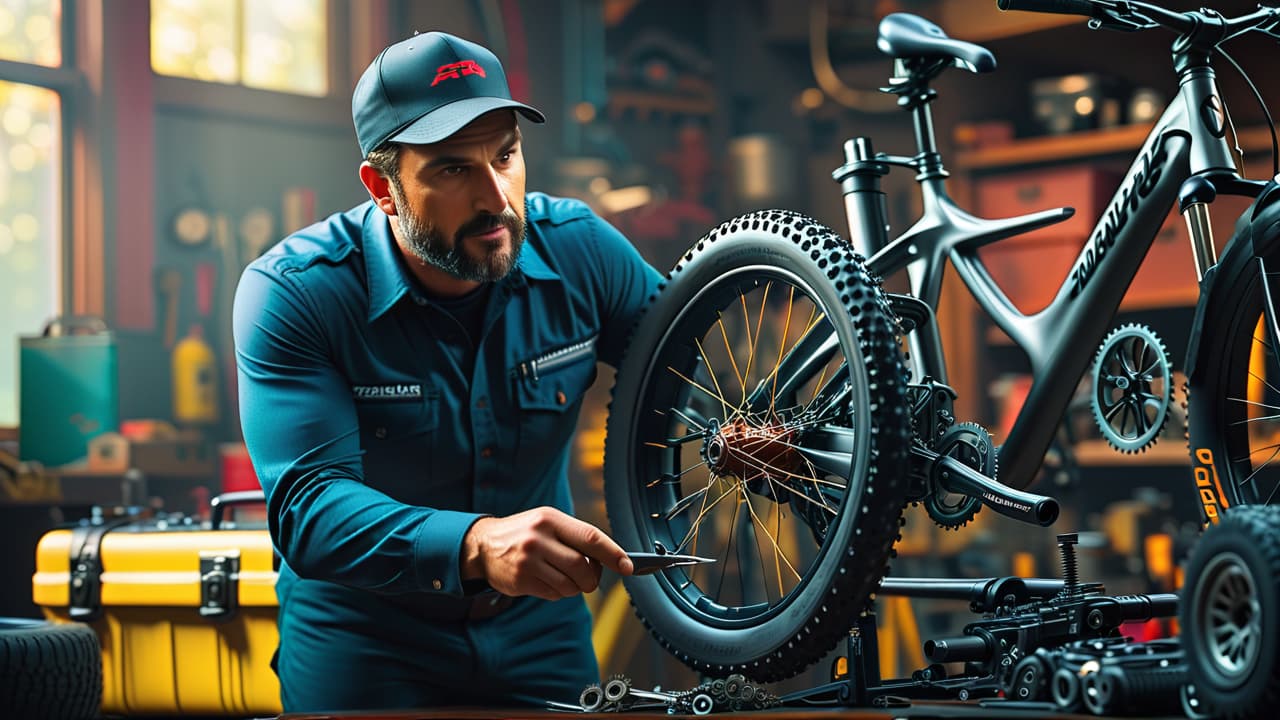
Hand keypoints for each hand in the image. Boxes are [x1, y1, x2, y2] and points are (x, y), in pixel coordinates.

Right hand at [461, 507, 634, 599]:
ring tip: (564, 577)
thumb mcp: (548, 523)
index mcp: (550, 519)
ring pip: (569, 585)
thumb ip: (576, 538)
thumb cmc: (526, 533)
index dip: (613, 554)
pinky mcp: (520, 581)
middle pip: (582, 567)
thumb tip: (612, 559)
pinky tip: (546, 581)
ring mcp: (528, 561)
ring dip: (575, 587)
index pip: (590, 537)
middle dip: (592, 578)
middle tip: (589, 578)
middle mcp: (539, 538)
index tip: (628, 566)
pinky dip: (558, 592)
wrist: (483, 545)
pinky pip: (554, 594)